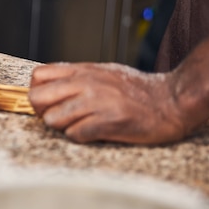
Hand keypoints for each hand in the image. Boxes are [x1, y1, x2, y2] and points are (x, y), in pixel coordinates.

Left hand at [28, 62, 187, 144]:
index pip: (38, 76)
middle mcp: (85, 83)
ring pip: (52, 119)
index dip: (38, 92)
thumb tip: (48, 87)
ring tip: (80, 125)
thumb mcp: (102, 73)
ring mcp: (96, 102)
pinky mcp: (108, 122)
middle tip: (58, 117)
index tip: (48, 102)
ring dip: (62, 127)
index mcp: (82, 71)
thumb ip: (76, 78)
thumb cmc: (136, 90)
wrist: (172, 100)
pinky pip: (75, 134)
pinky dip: (80, 137)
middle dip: (42, 112)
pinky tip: (94, 132)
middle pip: (37, 98)